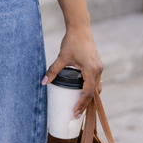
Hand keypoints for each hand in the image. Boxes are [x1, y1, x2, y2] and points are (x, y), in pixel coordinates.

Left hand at [41, 0, 102, 117]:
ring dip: (90, 97)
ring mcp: (99, 67)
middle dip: (86, 104)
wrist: (80, 28)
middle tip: (76, 114)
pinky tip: (83, 92)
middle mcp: (98, 70)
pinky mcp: (97, 64)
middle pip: (94, 93)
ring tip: (79, 106)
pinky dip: (91, 89)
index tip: (74, 113)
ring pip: (97, 87)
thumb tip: (42, 82)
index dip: (81, 104)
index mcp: (91, 70)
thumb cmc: (72, 41)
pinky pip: (96, 81)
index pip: (88, 93)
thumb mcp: (62, 57)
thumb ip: (53, 70)